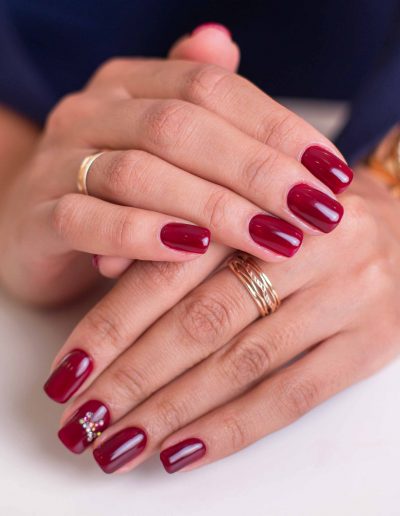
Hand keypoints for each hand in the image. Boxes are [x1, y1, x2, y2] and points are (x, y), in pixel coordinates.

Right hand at [0, 25, 350, 303]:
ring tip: (271, 238)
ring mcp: (58, 163)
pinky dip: (142, 235)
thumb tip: (226, 44)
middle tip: (312, 211)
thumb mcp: (152, 141)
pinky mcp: (38, 217)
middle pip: (182, 127)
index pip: (212, 89)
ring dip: (212, 206)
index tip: (329, 171)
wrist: (29, 224)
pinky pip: (89, 221)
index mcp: (126, 84)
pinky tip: (192, 249)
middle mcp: (91, 112)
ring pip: (140, 173)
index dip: (276, 127)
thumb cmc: (109, 188)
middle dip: (256, 171)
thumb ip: (190, 99)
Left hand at [44, 170, 399, 472]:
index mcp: (263, 199)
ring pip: (242, 363)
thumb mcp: (245, 203)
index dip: (113, 323)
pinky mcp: (373, 342)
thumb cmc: (303, 215)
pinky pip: (294, 396)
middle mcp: (310, 245)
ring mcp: (347, 296)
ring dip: (173, 410)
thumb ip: (181, 231)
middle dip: (134, 376)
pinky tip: (183, 451)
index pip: (172, 267)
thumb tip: (103, 270)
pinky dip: (232, 428)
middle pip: (202, 320)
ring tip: (119, 443)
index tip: (69, 371)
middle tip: (82, 418)